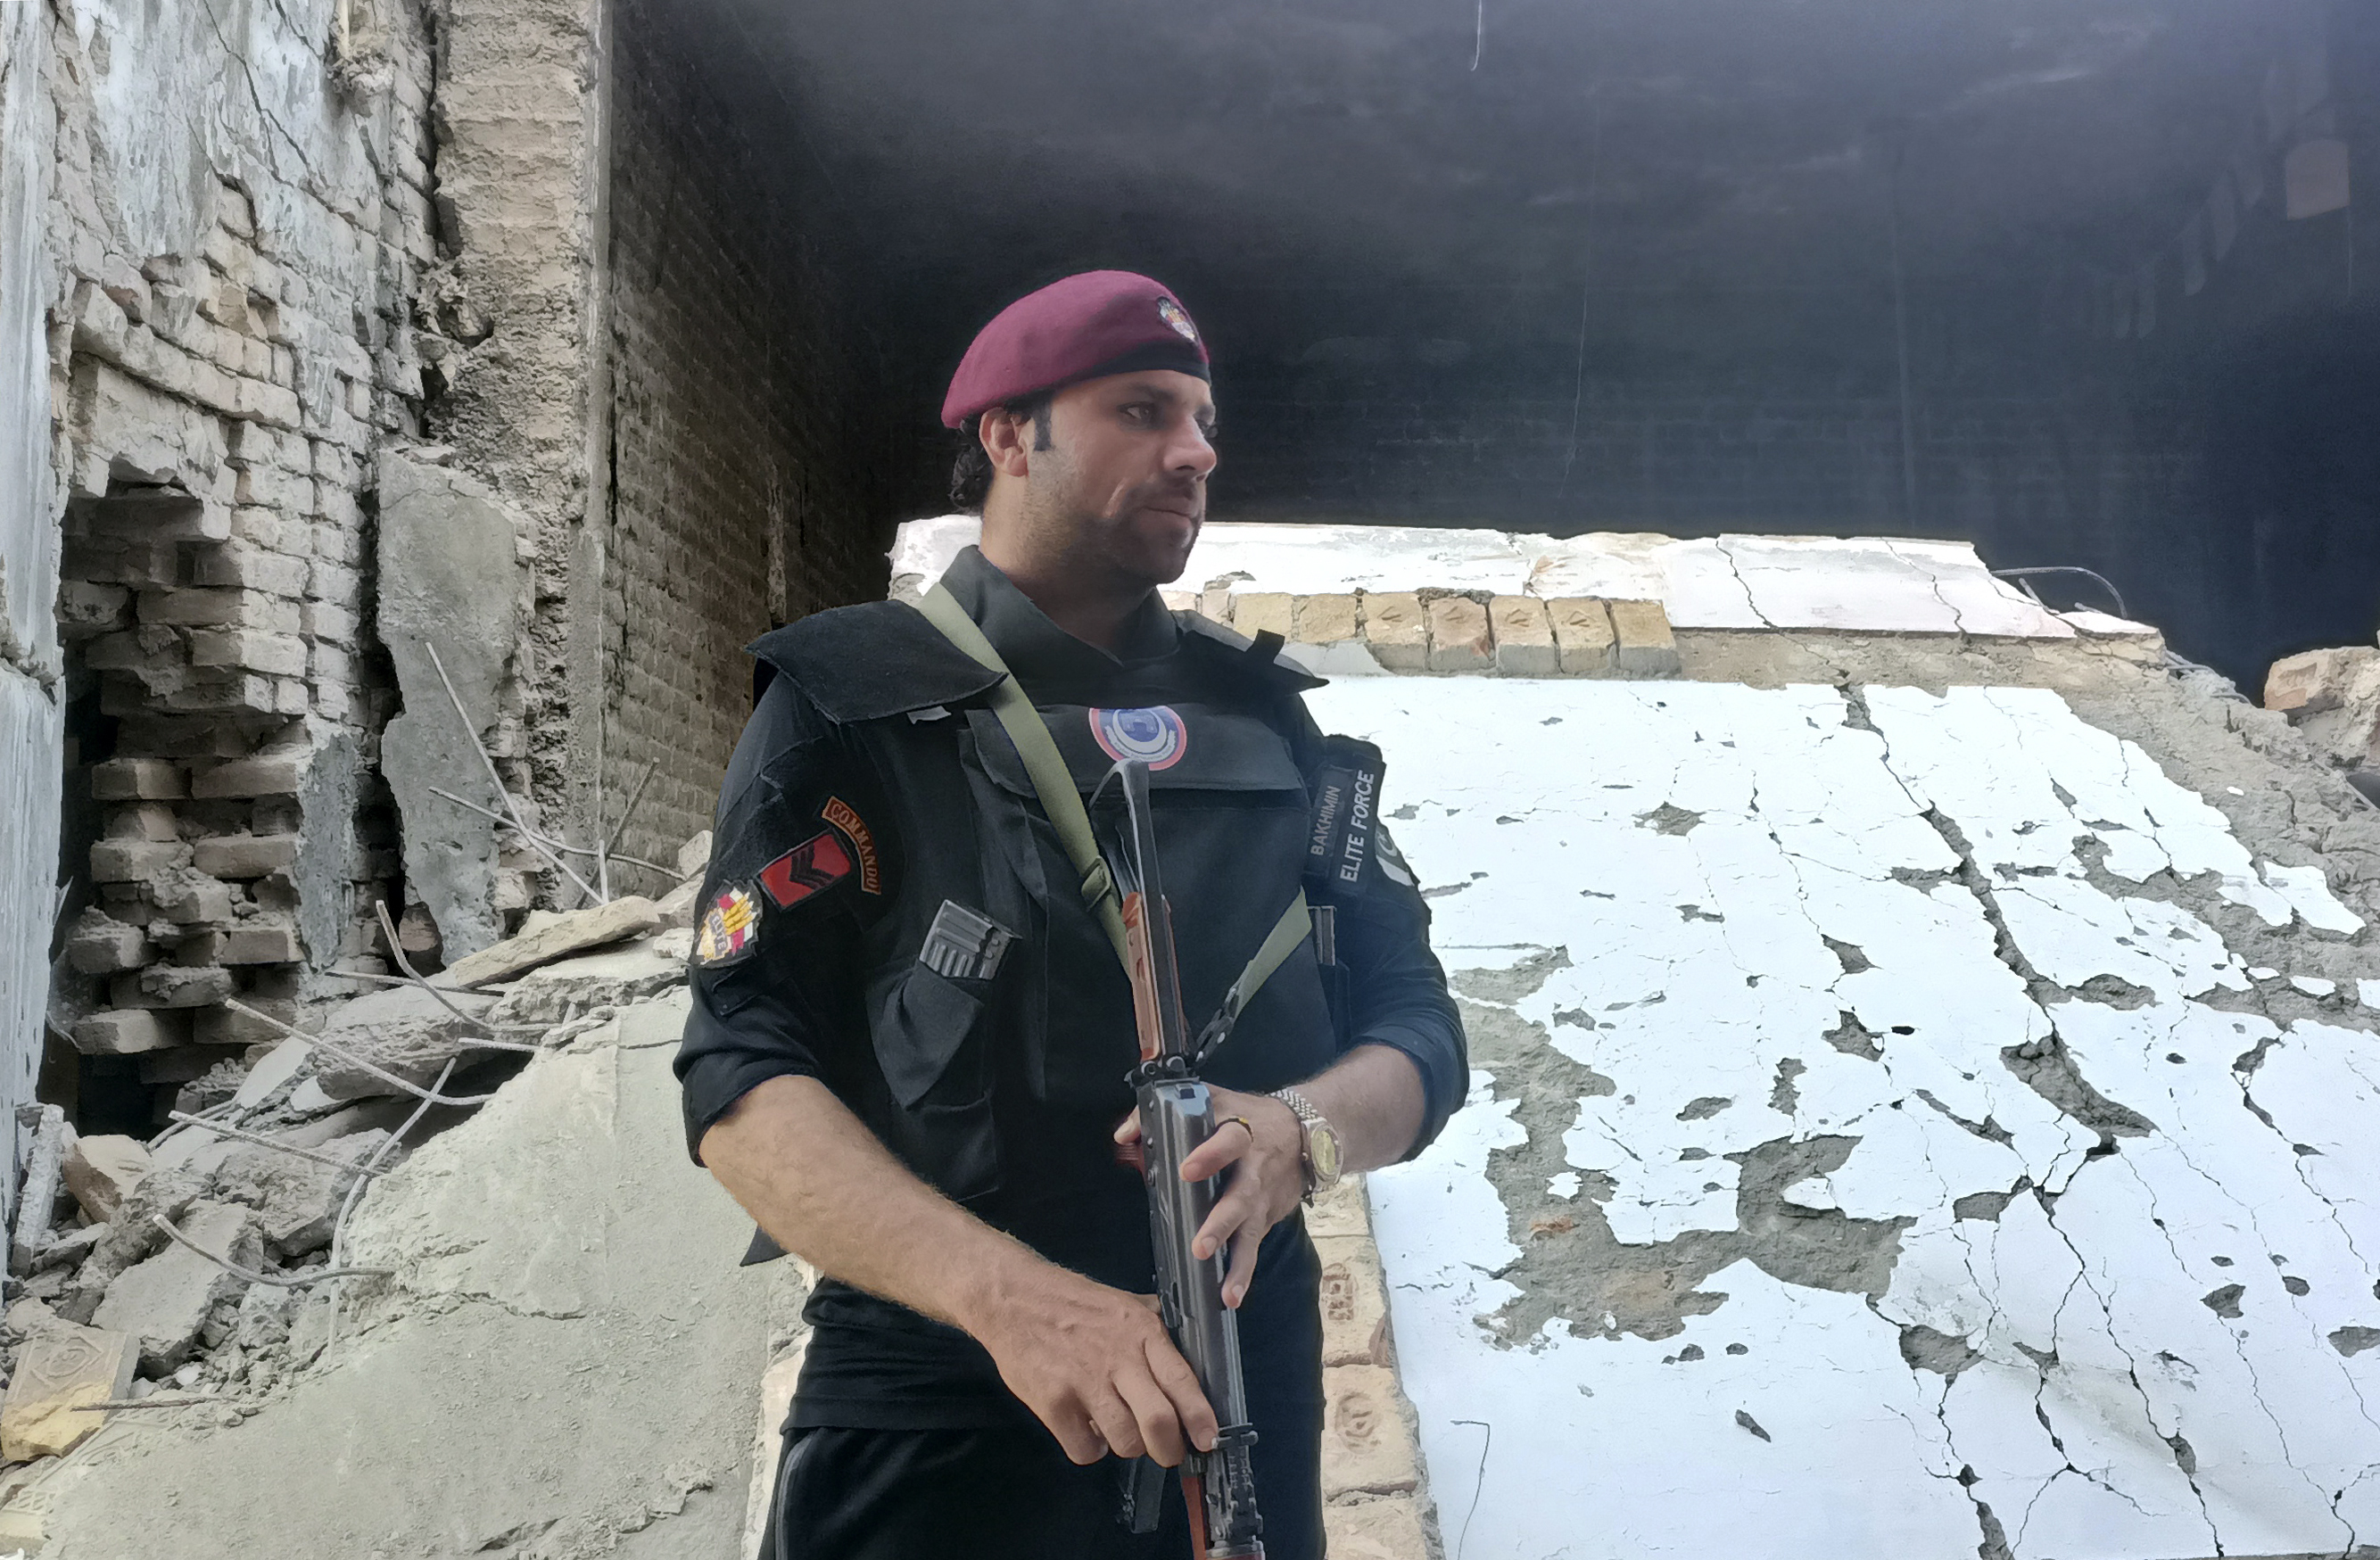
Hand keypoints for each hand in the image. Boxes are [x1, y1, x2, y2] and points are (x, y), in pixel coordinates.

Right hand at [965, 1260, 1219, 1466]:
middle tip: (1169, 1453)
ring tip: (1122, 1433)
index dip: (1199, 1416)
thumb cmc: (1070, 1301)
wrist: (1012, 1298)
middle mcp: (1118, 1358)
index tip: (1208, 1438)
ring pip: (1125, 1442)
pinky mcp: (1053, 1403)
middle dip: (1169, 1449)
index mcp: (1141, 1331)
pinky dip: (1092, 1449)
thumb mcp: (1122, 1301)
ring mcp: (1084, 1382)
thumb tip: (1184, 1345)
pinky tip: (1087, 1430)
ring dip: (1129, 1447)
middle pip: (1157, 1421)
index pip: (1181, 1380)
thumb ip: (1153, 1325)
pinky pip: (1085, 1449)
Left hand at [1113, 1088, 1304, 1308]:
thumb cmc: (1246, 1117)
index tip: (1187, 1171)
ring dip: (1237, 1262)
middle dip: (1220, 1222)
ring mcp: (1261, 1198)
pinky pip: (1253, 1247)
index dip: (1210, 1155)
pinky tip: (1230, 1297)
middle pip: (1239, 1197)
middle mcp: (1253, 1169)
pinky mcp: (1265, 1219)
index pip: (1227, 1142)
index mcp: (1239, 1134)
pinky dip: (1243, 1273)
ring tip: (1224, 1290)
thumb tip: (1123, 1136)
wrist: (1306, 1133)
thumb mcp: (1212, 1101)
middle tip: (1200, 1244)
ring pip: (1249, 1231)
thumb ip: (1163, 1112)